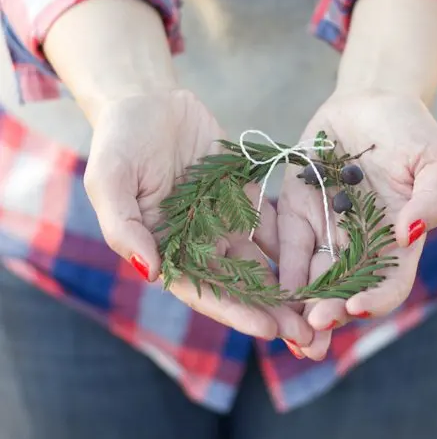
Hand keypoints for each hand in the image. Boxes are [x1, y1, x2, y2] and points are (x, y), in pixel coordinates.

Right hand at [84, 89, 313, 345]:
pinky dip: (296, 248)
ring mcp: (224, 223)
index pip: (203, 290)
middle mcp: (198, 244)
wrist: (147, 100)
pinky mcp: (246, 199)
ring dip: (289, 290)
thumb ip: (125, 227)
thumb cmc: (119, 142)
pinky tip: (324, 265)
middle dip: (272, 313)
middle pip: (239, 288)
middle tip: (309, 338)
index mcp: (166, 249)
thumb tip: (151, 273)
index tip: (267, 330)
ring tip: (322, 310)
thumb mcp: (109, 180)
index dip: (235, 312)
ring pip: (262, 266)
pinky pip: (274, 227)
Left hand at [278, 89, 436, 358]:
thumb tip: (410, 233)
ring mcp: (327, 231)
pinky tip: (268, 293)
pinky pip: (287, 246)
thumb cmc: (412, 131)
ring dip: (300, 308)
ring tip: (286, 332)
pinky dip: (280, 271)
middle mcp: (361, 245)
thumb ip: (430, 198)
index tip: (356, 306)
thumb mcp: (435, 159)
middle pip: (346, 291)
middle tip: (312, 330)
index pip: (390, 283)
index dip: (376, 299)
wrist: (371, 101)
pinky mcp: (297, 212)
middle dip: (330, 314)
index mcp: (398, 241)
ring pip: (313, 279)